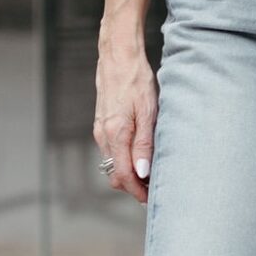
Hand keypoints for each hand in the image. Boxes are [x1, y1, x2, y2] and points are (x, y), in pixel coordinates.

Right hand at [94, 34, 157, 204]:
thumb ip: (144, 144)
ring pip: (112, 164)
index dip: (138, 192)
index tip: (152, 199)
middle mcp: (103, 136)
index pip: (124, 176)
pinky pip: (111, 151)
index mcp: (115, 134)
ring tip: (150, 175)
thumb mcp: (148, 111)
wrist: (118, 56)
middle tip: (154, 190)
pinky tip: (139, 157)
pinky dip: (123, 160)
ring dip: (129, 174)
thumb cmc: (137, 80)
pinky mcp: (102, 124)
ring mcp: (100, 130)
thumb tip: (142, 172)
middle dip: (133, 188)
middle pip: (115, 175)